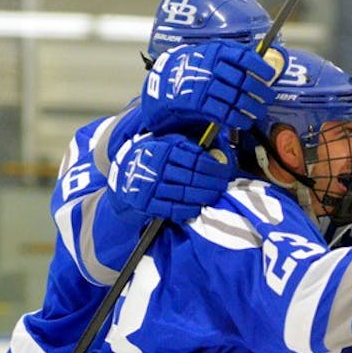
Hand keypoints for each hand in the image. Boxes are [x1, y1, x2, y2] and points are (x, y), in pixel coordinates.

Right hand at [108, 132, 235, 222]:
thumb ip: (189, 147)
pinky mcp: (146, 202)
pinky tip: (198, 207)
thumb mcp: (168, 143)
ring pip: (183, 193)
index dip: (214, 167)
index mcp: (164, 149)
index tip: (226, 172)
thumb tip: (217, 154)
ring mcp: (150, 185)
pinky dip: (188, 209)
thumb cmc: (155, 156)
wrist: (126, 172)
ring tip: (215, 196)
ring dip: (203, 196)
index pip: (196, 159)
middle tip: (224, 185)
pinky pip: (171, 208)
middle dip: (213, 183)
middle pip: (192, 177)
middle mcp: (156, 166)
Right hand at [141, 41, 285, 133]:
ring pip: (235, 98)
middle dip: (260, 92)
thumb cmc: (196, 69)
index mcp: (216, 51)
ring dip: (251, 108)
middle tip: (268, 98)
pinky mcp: (197, 102)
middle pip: (243, 80)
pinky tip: (243, 122)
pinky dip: (236, 119)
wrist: (165, 82)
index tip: (270, 75)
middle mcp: (210, 66)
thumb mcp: (213, 56)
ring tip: (258, 112)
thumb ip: (234, 59)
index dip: (259, 67)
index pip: (243, 56)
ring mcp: (203, 84)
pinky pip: (222, 113)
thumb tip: (262, 66)